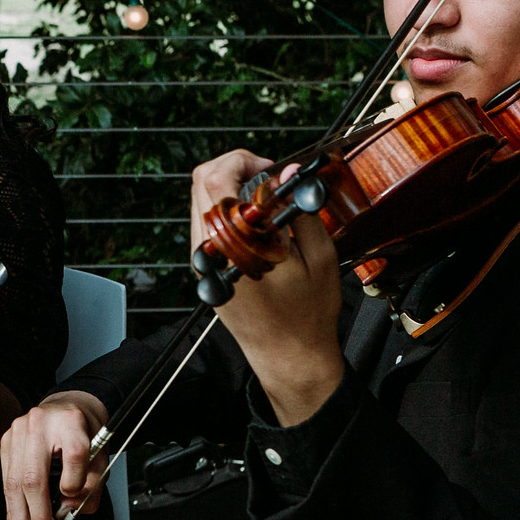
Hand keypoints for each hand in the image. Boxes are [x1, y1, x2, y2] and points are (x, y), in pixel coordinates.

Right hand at [0, 390, 109, 519]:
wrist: (66, 407)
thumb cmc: (84, 432)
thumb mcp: (100, 454)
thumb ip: (93, 484)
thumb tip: (69, 509)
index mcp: (71, 421)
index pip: (75, 455)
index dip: (74, 484)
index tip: (72, 504)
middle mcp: (40, 423)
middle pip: (34, 477)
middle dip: (38, 516)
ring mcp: (18, 431)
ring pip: (14, 482)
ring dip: (20, 518)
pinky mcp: (6, 441)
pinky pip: (6, 480)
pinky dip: (10, 507)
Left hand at [189, 150, 344, 425]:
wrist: (289, 358)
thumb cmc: (309, 314)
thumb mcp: (320, 257)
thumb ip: (300, 210)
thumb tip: (290, 175)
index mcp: (236, 246)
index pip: (217, 181)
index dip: (244, 161)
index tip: (271, 167)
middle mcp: (210, 252)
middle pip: (199, 184)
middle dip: (232, 167)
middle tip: (266, 176)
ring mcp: (202, 263)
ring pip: (199, 203)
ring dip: (226, 189)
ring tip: (263, 199)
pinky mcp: (204, 272)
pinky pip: (204, 226)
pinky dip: (224, 212)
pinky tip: (253, 221)